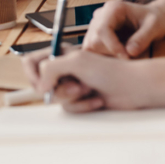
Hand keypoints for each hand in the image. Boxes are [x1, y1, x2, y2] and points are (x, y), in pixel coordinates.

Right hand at [32, 48, 149, 111]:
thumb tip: (40, 86)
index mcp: (60, 55)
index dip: (32, 74)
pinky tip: (96, 100)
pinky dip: (82, 106)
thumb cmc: (109, 71)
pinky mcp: (80, 100)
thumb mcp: (75, 62)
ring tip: (88, 90)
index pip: (30, 62)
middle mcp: (64, 69)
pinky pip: (69, 108)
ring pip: (56, 97)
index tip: (41, 83)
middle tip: (74, 85)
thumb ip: (49, 69)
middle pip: (42, 83)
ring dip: (72, 97)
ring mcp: (72, 85)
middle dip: (59, 88)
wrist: (134, 87)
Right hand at [82, 0, 164, 57]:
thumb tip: (129, 52)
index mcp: (113, 8)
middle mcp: (100, 15)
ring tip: (124, 55)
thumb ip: (143, 38)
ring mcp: (95, 24)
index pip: (102, 30)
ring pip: (90, 45)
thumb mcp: (155, 27)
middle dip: (110, 52)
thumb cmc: (155, 20)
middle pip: (94, 40)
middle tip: (129, 57)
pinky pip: (92, 48)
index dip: (112, 46)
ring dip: (106, 55)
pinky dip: (104, 55)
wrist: (152, 19)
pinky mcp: (94, 33)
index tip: (127, 57)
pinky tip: (118, 54)